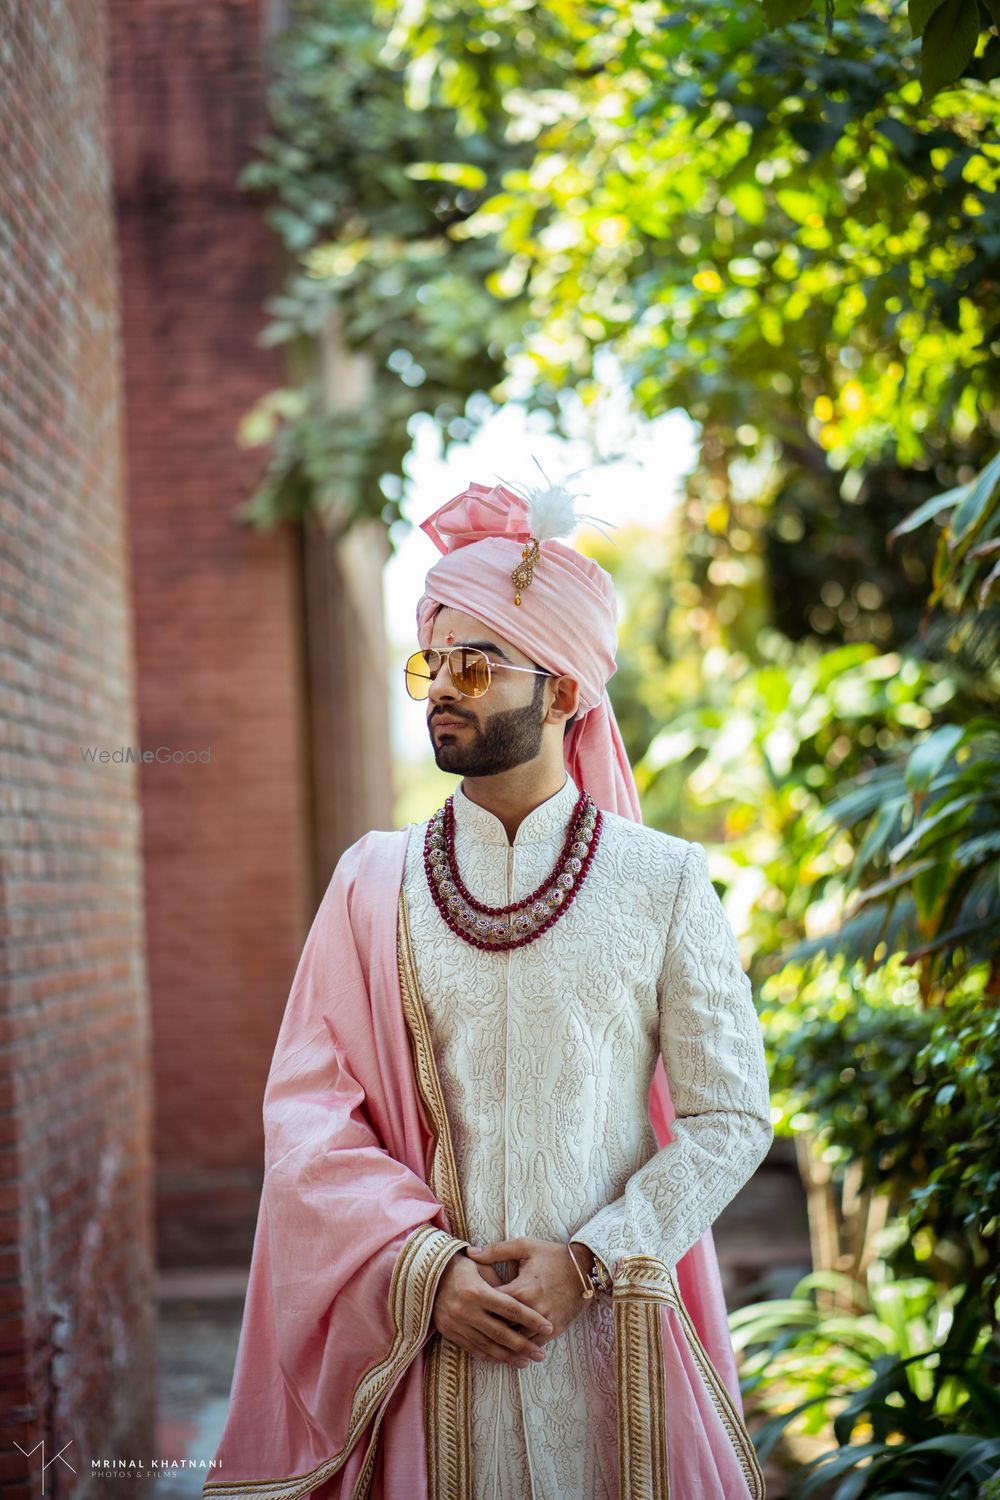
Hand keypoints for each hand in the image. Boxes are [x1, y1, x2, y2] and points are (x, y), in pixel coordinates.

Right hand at [431, 1249, 553, 1367]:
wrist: (428, 1273)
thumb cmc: (461, 1265)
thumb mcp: (482, 1266)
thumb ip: (501, 1283)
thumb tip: (523, 1300)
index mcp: (476, 1291)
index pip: (510, 1308)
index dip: (531, 1319)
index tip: (548, 1327)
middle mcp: (465, 1310)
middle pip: (501, 1332)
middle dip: (523, 1345)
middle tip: (540, 1355)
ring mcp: (456, 1324)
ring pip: (487, 1345)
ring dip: (508, 1356)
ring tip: (526, 1361)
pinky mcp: (449, 1332)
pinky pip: (473, 1348)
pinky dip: (490, 1356)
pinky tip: (504, 1360)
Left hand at [465, 1236, 592, 1344]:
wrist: (586, 1267)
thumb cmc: (552, 1255)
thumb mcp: (524, 1246)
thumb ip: (495, 1250)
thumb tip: (470, 1252)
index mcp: (520, 1289)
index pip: (491, 1305)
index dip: (477, 1308)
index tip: (466, 1308)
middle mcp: (531, 1310)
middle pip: (502, 1327)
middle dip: (487, 1329)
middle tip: (471, 1332)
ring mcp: (544, 1322)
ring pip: (518, 1341)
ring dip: (504, 1344)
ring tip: (486, 1346)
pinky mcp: (556, 1329)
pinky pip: (535, 1345)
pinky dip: (523, 1348)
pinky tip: (512, 1352)